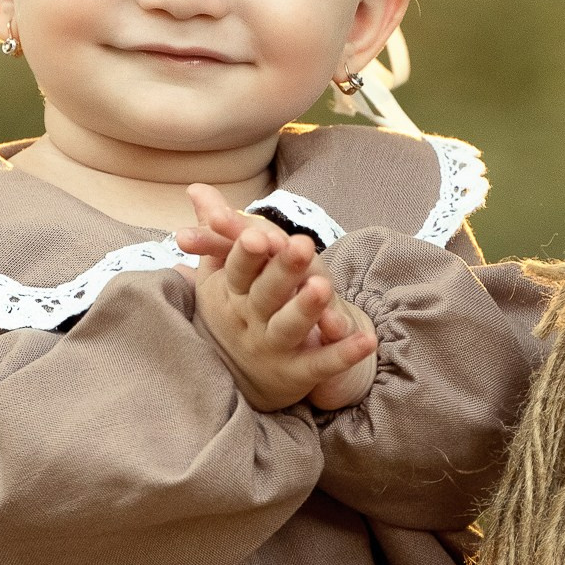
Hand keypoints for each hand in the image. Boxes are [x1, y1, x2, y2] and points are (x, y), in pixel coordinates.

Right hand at [178, 186, 377, 412]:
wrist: (245, 377)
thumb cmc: (235, 312)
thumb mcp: (218, 275)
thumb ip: (216, 231)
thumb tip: (197, 188)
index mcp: (230, 294)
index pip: (237, 270)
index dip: (247, 254)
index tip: (258, 235)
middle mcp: (249, 321)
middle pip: (264, 295)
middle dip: (282, 271)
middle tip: (302, 245)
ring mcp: (273, 348)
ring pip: (288, 328)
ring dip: (306, 309)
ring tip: (324, 287)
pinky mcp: (298, 372)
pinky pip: (322, 363)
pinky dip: (344, 353)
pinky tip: (367, 339)